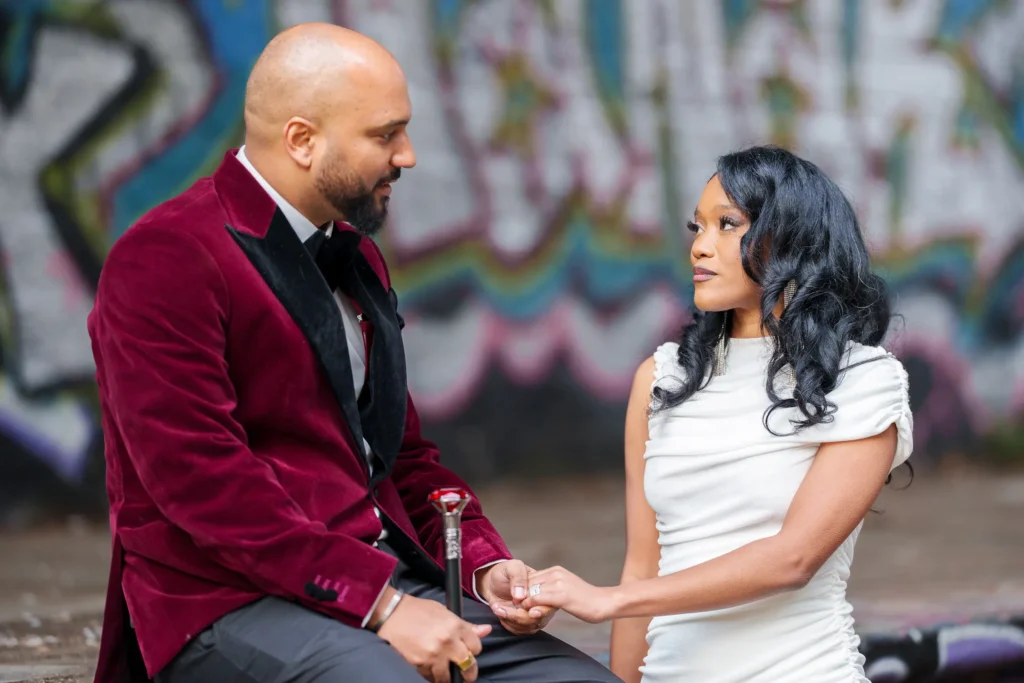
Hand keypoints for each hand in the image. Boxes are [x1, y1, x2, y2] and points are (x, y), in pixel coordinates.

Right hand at [376, 589, 490, 681]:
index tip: (469, 652)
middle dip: (469, 672)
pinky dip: (432, 676)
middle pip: (469, 665)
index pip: (477, 647)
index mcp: (455, 626)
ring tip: (445, 672)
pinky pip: (431, 677)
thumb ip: (465, 625)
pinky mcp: (420, 664)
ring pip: (449, 677)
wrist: (391, 614)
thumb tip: (486, 630)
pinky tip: (430, 668)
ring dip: (448, 676)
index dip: (474, 650)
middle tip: (466, 674)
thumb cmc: (418, 610)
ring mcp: (434, 655)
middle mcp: (448, 641)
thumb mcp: (444, 612)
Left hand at [476, 561, 556, 634]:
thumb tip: (521, 596)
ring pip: (529, 627)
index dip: (541, 609)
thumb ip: (518, 577)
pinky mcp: (522, 623)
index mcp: (544, 589)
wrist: (492, 582)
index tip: (526, 608)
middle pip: (538, 619)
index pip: (549, 604)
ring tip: (497, 608)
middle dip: (519, 616)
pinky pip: (520, 631)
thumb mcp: (512, 567)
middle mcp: (541, 604)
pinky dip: (508, 624)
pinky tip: (500, 613)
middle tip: (501, 608)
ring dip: (511, 620)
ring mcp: (532, 615)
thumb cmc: (505, 572)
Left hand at [520, 566, 615, 623]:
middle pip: (528, 583)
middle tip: (514, 608)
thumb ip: (552, 588)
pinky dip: (530, 606)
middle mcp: (555, 573)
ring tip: (518, 612)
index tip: (517, 602)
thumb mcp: (566, 588)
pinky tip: (528, 613)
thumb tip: (537, 595)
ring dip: (523, 602)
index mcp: (556, 570)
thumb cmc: (586, 600)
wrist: (604, 603)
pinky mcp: (561, 595)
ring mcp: (558, 582)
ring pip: (531, 590)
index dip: (522, 590)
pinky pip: (538, 599)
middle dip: (520, 595)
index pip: (530, 577)